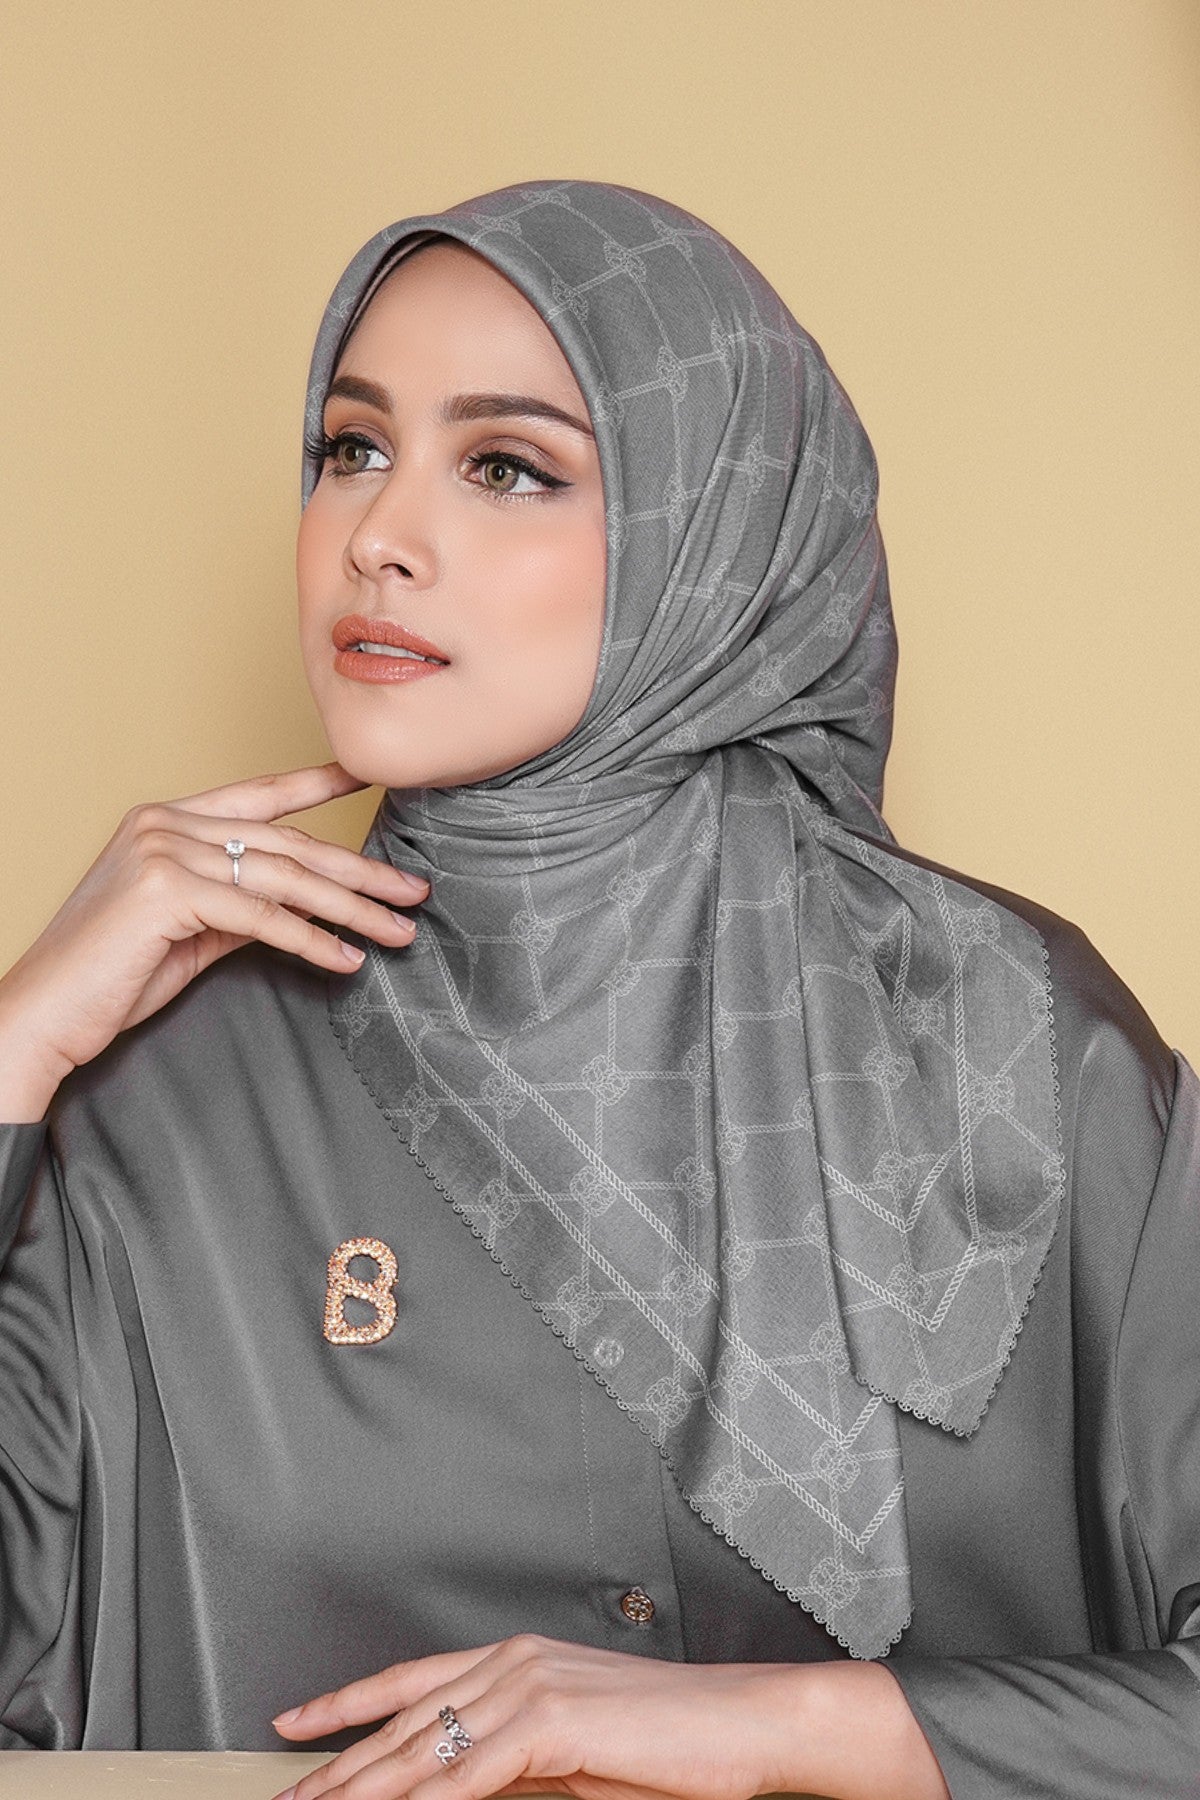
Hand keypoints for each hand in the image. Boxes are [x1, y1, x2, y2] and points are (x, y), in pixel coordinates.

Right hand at [0, 762, 425, 1120]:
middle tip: (413, 889)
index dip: (317, 783)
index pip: (259, 796)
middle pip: (287, 842)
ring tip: (398, 931)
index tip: (367, 779)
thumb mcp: (189, 930)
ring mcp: (163, 851)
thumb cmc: (110, 978)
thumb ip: (239, 905)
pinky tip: (348, 959)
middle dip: (359, 870)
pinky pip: (262, 916)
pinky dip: (311, 940)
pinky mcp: (166, 891)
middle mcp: (165, 823)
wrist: (43, 1015)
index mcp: (166, 820)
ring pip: (284, 877)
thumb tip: (299, 906)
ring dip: (351, 908)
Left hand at [272, 1634, 805, 1799]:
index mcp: (515, 1658)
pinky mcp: (552, 1720)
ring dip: (366, 1790)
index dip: (345, 1704)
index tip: (293, 1724)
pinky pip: (471, 1774)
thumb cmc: (671, 1745)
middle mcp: (513, 1660)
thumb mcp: (570, 1757)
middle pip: (403, 1720)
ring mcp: (530, 1684)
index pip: (409, 1681)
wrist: (743, 1724)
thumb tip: (452, 1787)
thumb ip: (508, 1763)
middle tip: (288, 1797)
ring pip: (424, 1748)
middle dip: (338, 1766)